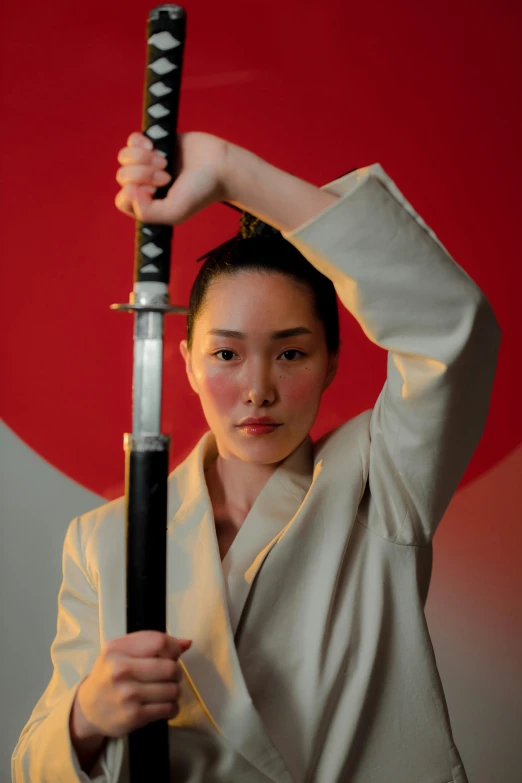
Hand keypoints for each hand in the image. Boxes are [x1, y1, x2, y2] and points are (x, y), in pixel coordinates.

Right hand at [72, 631, 191, 739]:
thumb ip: (152, 643)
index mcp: (117, 649)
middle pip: (170, 667)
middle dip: (176, 672)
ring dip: (175, 690)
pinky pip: (168, 709)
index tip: (173, 655)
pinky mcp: (133, 717)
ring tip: (166, 690)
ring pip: (173, 689)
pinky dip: (172, 707)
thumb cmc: (109, 674)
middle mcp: (120, 670)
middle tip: (170, 676)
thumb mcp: (122, 652)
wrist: (88, 708)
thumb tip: (186, 643)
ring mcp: (127, 695)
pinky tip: (164, 704)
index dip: (173, 648)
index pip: (159, 642)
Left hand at [115, 131, 228, 224]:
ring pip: (124, 158)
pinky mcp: (153, 144)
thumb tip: (129, 191)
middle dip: (143, 174)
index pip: (122, 200)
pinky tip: (155, 147)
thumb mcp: (174, 212)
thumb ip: (147, 213)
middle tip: (167, 176)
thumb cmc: (200, 192)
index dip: (134, 193)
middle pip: (122, 177)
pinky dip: (140, 142)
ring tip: (164, 162)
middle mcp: (144, 185)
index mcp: (148, 206)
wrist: (219, 165)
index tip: (155, 190)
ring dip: (142, 158)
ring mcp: (146, 164)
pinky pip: (131, 141)